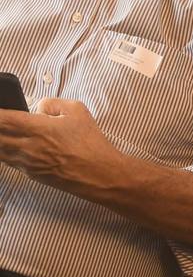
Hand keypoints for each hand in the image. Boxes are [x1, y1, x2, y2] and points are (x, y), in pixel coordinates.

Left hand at [0, 98, 125, 194]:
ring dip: (0, 140)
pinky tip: (8, 146)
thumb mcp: (77, 110)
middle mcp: (27, 146)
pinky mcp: (29, 173)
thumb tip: (37, 107)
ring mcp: (26, 162)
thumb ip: (52, 103)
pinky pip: (7, 160)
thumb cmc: (90, 143)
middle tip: (0, 123)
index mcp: (37, 128)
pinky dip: (4, 152)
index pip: (3, 119)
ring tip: (5, 134)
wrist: (98, 173)